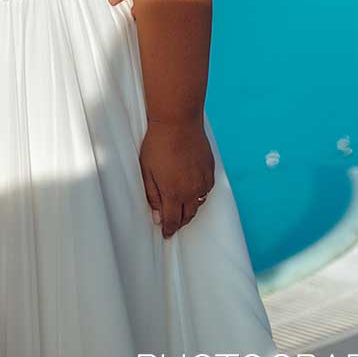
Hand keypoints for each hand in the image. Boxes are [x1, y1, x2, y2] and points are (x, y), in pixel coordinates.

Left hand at [138, 116, 215, 238]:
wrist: (178, 122)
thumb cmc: (157, 145)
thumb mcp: (147, 171)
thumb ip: (153, 196)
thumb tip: (157, 216)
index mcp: (174, 193)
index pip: (173, 220)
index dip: (169, 229)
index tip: (166, 234)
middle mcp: (192, 190)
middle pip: (188, 215)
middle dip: (180, 222)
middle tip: (173, 224)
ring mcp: (203, 180)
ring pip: (199, 203)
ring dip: (190, 209)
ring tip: (182, 209)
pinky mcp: (210, 170)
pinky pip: (206, 189)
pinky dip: (199, 194)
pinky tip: (192, 191)